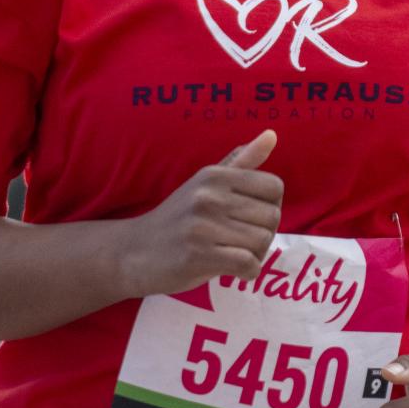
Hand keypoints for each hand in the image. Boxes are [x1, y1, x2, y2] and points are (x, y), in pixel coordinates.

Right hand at [123, 130, 282, 296]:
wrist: (134, 251)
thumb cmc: (178, 218)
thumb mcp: (206, 184)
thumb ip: (242, 162)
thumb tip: (272, 135)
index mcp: (214, 175)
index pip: (274, 187)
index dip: (269, 206)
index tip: (249, 218)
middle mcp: (209, 195)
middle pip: (272, 217)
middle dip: (263, 234)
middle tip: (238, 240)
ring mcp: (202, 225)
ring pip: (262, 242)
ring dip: (254, 255)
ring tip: (231, 253)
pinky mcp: (198, 255)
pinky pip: (248, 264)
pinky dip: (247, 273)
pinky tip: (232, 271)